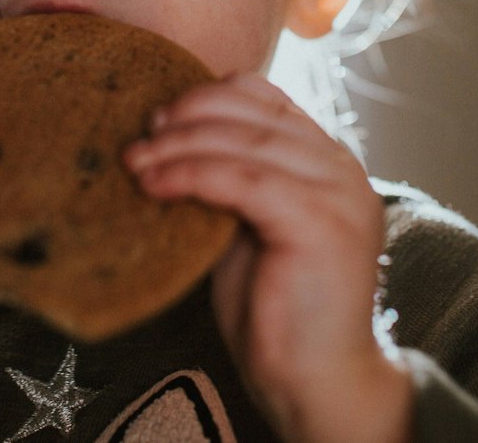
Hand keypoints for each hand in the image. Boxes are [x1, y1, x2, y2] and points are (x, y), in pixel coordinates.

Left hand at [123, 74, 411, 442]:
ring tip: (135, 160)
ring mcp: (338, 193)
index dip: (211, 96)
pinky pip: (242, 180)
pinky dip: (191, 174)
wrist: (313, 381)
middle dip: (188, 116)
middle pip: (255, 115)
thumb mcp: (249, 227)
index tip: (162, 114)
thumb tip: (169, 140)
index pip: (270, 99)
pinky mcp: (320, 221)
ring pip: (245, 142)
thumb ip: (231, 181)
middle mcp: (342, 168)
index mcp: (329, 162)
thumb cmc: (275, 312)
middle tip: (141, 133)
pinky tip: (156, 184)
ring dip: (180, 145)